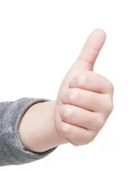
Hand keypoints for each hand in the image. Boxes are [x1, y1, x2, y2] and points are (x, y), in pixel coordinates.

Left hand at [54, 29, 113, 145]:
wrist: (63, 115)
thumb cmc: (74, 92)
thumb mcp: (80, 70)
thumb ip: (90, 51)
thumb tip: (100, 31)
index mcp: (107, 87)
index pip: (82, 80)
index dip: (72, 82)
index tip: (76, 86)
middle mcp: (108, 106)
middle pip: (74, 97)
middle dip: (66, 98)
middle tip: (71, 101)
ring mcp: (99, 124)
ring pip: (70, 114)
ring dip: (63, 112)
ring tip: (70, 113)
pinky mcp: (88, 139)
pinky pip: (67, 130)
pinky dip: (63, 126)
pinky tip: (69, 124)